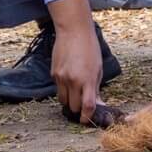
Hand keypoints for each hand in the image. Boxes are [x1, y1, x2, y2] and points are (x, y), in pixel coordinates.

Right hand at [46, 0, 102, 124]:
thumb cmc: (90, 49)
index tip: (86, 120)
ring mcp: (61, 77)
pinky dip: (63, 89)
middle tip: (82, 106)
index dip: (87, 117)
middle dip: (78, 109)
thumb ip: (96, 88)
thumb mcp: (98, 69)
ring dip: (69, 101)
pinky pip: (58, 89)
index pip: (87, 106)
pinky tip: (69, 79)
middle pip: (73, 107)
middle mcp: (73, 80)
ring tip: (75, 93)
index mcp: (87, 80)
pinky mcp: (53, 73)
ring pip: (63, 101)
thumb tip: (98, 104)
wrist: (73, 31)